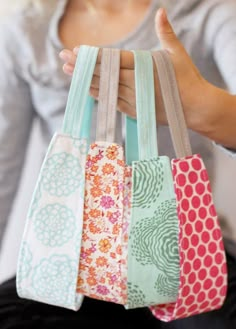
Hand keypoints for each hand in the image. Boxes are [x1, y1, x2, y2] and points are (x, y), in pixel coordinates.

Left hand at [59, 9, 212, 132]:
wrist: (195, 108)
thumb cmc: (187, 79)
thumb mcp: (178, 54)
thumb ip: (166, 33)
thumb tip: (160, 11)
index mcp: (144, 67)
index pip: (112, 59)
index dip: (93, 56)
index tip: (76, 51)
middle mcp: (135, 84)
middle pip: (104, 73)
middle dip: (82, 66)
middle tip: (62, 58)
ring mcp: (133, 100)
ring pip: (104, 89)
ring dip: (85, 80)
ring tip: (68, 73)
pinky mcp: (134, 112)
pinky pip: (112, 102)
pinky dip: (98, 94)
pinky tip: (86, 89)